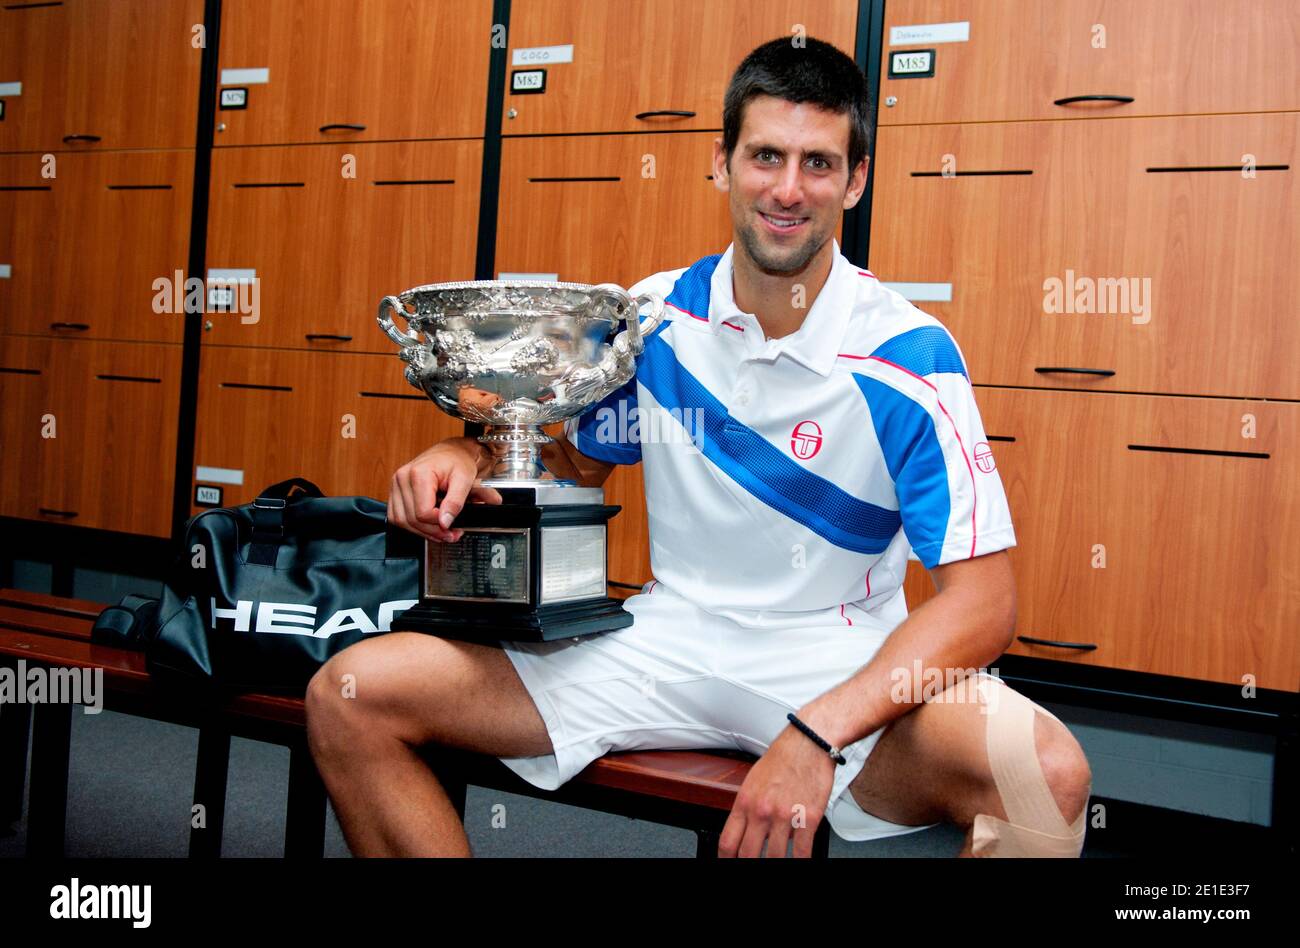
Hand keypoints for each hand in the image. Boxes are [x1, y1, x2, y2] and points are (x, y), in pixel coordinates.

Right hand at [389, 437, 501, 542]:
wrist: (451, 452)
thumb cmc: (458, 462)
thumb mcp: (464, 480)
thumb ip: (455, 502)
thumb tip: (445, 522)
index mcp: (418, 473)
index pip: (423, 512)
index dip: (439, 524)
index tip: (453, 526)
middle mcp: (402, 478)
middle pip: (412, 519)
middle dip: (433, 532)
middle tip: (452, 534)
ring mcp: (396, 484)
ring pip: (402, 521)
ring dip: (422, 532)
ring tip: (441, 532)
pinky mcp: (395, 491)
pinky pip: (397, 516)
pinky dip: (412, 525)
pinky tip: (427, 525)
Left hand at [718, 726, 836, 857]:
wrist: (809, 743)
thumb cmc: (783, 758)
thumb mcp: (754, 780)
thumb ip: (750, 808)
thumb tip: (752, 832)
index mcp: (745, 801)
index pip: (727, 841)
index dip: (726, 859)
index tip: (729, 862)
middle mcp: (762, 811)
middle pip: (747, 855)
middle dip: (748, 864)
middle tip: (753, 864)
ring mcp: (784, 817)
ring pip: (774, 856)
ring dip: (775, 862)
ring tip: (777, 859)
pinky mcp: (808, 819)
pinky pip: (801, 852)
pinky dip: (800, 860)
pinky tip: (798, 859)